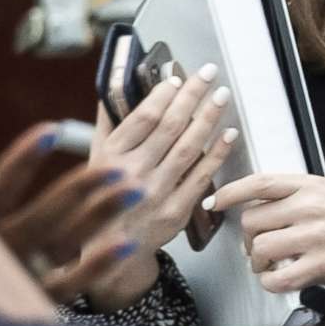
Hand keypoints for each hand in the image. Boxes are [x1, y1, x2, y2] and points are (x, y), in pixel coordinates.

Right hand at [0, 122, 142, 304]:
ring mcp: (19, 279)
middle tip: (120, 165)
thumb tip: (24, 142)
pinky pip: (72, 284)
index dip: (20, 163)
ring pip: (63, 245)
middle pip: (41, 219)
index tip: (52, 130)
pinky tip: (128, 243)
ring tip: (135, 189)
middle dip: (80, 189)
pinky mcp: (38, 302)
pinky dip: (99, 264)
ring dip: (101, 215)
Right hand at [84, 68, 238, 309]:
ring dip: (208, 118)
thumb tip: (116, 84)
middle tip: (209, 73)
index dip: (162, 96)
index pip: (142, 118)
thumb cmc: (103, 198)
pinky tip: (229, 133)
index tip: (177, 78)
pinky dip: (217, 153)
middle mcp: (131, 174)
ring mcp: (155, 193)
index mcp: (109, 158)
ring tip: (222, 96)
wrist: (112, 252)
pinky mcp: (176, 211)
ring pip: (188, 148)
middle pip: (170, 127)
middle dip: (192, 96)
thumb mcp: (95, 160)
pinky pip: (202, 176)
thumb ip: (108, 123)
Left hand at [208, 173, 324, 295]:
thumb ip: (301, 196)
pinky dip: (271, 282)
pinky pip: (280, 278)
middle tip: (257, 248)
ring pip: (261, 250)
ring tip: (269, 265)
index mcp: (311, 185)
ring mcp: (316, 236)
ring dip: (258, 262)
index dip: (232, 192)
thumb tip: (267, 206)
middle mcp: (311, 207)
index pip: (260, 183)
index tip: (216, 201)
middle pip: (253, 221)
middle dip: (248, 239)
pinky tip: (278, 280)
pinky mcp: (323, 264)